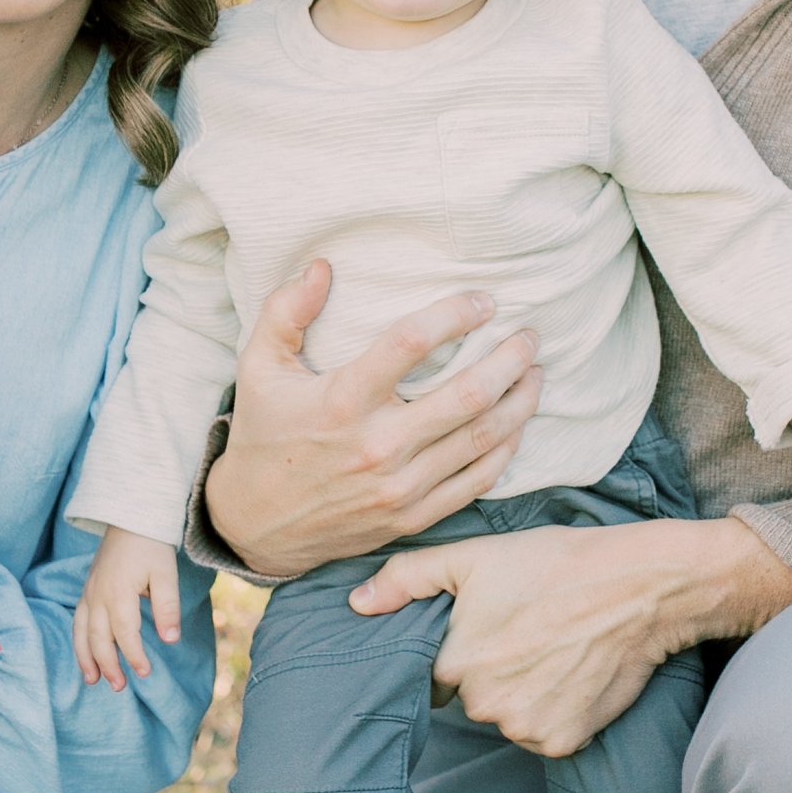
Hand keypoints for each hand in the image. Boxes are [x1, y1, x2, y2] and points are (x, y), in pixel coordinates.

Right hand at [73, 528, 180, 689]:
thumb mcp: (166, 574)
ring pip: (82, 632)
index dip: (134, 656)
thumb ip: (167, 607)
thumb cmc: (151, 545)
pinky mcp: (87, 590)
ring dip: (86, 658)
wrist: (130, 515)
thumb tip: (170, 640)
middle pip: (98, 638)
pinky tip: (85, 654)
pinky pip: (78, 621)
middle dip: (108, 665)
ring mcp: (89, 592)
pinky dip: (79, 641)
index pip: (125, 633)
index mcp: (118, 592)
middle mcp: (98, 595)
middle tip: (118, 687)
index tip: (145, 673)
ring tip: (92, 680)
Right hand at [203, 261, 541, 575]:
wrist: (256, 526)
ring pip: (482, 438)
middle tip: (529, 336)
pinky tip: (517, 424)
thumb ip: (285, 312)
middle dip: (508, 359)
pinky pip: (477, 481)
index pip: (410, 343)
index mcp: (341, 400)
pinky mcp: (412, 516)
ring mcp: (399, 486)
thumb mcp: (257, 369)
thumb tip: (321, 266)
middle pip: (466, 395)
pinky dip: (506, 449)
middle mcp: (377, 445)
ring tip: (536, 373)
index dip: (455, 314)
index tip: (484, 301)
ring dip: (520, 402)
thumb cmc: (262, 437)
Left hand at [352, 515, 791, 757]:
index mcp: (455, 661)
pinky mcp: (563, 742)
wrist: (639, 587)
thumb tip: (356, 605)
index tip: (482, 632)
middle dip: (489, 671)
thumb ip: (407, 579)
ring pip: (506, 717)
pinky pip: (543, 734)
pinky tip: (572, 674)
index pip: (431, 676)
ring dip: (521, 693)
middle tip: (525, 632)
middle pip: (470, 698)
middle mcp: (484, 704)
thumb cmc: (554, 565)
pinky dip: (554, 712)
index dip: (454, 652)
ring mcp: (525, 728)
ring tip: (551, 649)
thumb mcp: (474, 557)